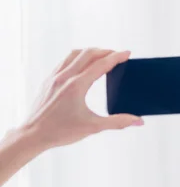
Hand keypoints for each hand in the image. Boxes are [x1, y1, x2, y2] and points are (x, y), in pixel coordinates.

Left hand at [23, 48, 142, 149]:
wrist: (33, 134)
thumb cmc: (61, 131)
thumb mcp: (93, 127)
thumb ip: (118, 122)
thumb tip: (138, 121)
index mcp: (77, 85)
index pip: (101, 65)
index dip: (117, 57)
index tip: (127, 53)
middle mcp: (65, 77)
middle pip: (88, 54)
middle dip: (105, 51)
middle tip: (117, 54)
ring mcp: (54, 77)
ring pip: (74, 54)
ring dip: (90, 52)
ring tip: (101, 56)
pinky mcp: (48, 81)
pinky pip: (64, 61)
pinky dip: (77, 58)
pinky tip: (82, 66)